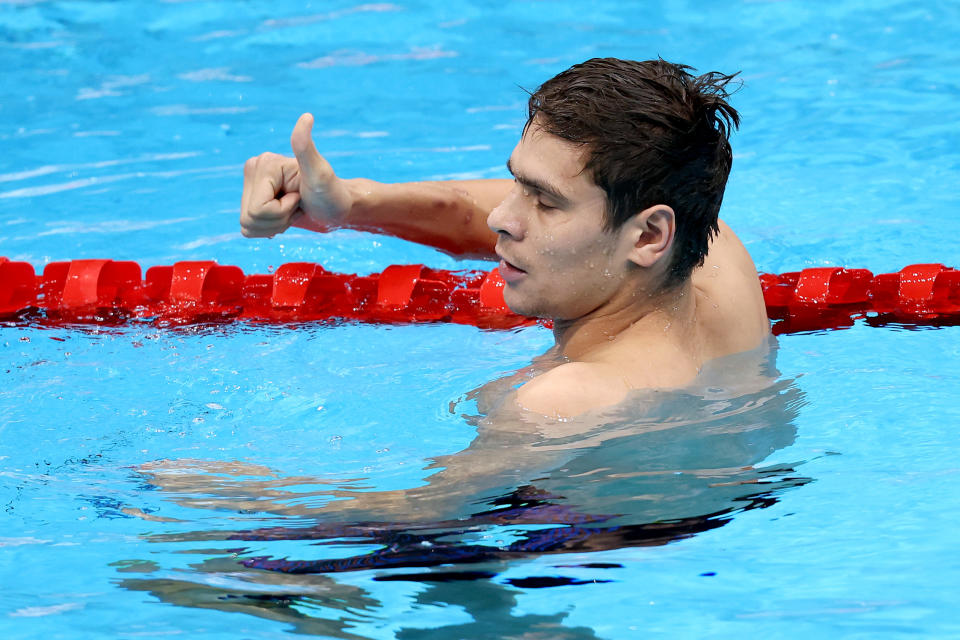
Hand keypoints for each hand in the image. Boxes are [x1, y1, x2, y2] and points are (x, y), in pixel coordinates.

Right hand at [240, 113, 353, 237]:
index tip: (299, 196)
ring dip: (275, 225)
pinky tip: (285, 217)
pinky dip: (270, 229)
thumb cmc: (332, 192)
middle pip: (250, 218)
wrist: (336, 208)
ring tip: (293, 210)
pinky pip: (248, 229)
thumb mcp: (320, 173)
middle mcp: (253, 171)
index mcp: (263, 163)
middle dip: (278, 220)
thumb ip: (306, 147)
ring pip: (248, 226)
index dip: (281, 211)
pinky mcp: (252, 202)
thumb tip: (307, 117)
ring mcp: (251, 187)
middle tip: (297, 205)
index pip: (258, 208)